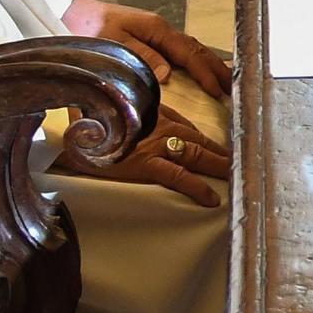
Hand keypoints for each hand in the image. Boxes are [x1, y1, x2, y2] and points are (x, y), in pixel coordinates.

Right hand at [56, 103, 227, 205]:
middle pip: (200, 140)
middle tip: (245, 164)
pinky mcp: (145, 163)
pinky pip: (178, 176)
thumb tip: (139, 131)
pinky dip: (197, 186)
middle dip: (223, 153)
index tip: (225, 148)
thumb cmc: (89, 125)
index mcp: (153, 114)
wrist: (67, 134)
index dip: (208, 139)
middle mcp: (160, 126)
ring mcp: (155, 144)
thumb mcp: (115, 114)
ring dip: (219, 166)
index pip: (188, 126)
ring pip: (197, 154)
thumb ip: (132, 117)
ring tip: (238, 178)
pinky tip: (211, 198)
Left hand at [63, 0, 231, 99]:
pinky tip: (200, 71)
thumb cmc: (87, 28)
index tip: (218, 92)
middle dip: (217, 69)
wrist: (67, 11)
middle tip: (234, 89)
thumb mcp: (113, 44)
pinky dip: (195, 62)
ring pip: (190, 49)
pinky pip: (180, 51)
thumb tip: (168, 75)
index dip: (205, 73)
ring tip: (225, 82)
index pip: (188, 53)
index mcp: (156, 29)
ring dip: (209, 65)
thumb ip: (142, 57)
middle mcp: (160, 29)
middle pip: (196, 49)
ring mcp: (155, 32)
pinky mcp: (148, 37)